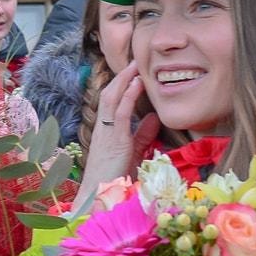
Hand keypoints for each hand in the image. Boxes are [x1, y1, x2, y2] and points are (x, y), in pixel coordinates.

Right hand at [74, 62, 159, 209]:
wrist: (100, 194)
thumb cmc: (114, 176)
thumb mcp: (132, 151)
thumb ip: (143, 134)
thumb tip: (155, 117)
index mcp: (106, 130)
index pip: (111, 102)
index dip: (120, 85)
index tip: (131, 72)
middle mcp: (103, 127)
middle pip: (109, 94)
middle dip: (121, 77)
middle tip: (134, 61)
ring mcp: (107, 132)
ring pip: (112, 98)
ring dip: (123, 80)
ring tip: (135, 65)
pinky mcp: (114, 139)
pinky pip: (120, 112)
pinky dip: (128, 95)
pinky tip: (136, 83)